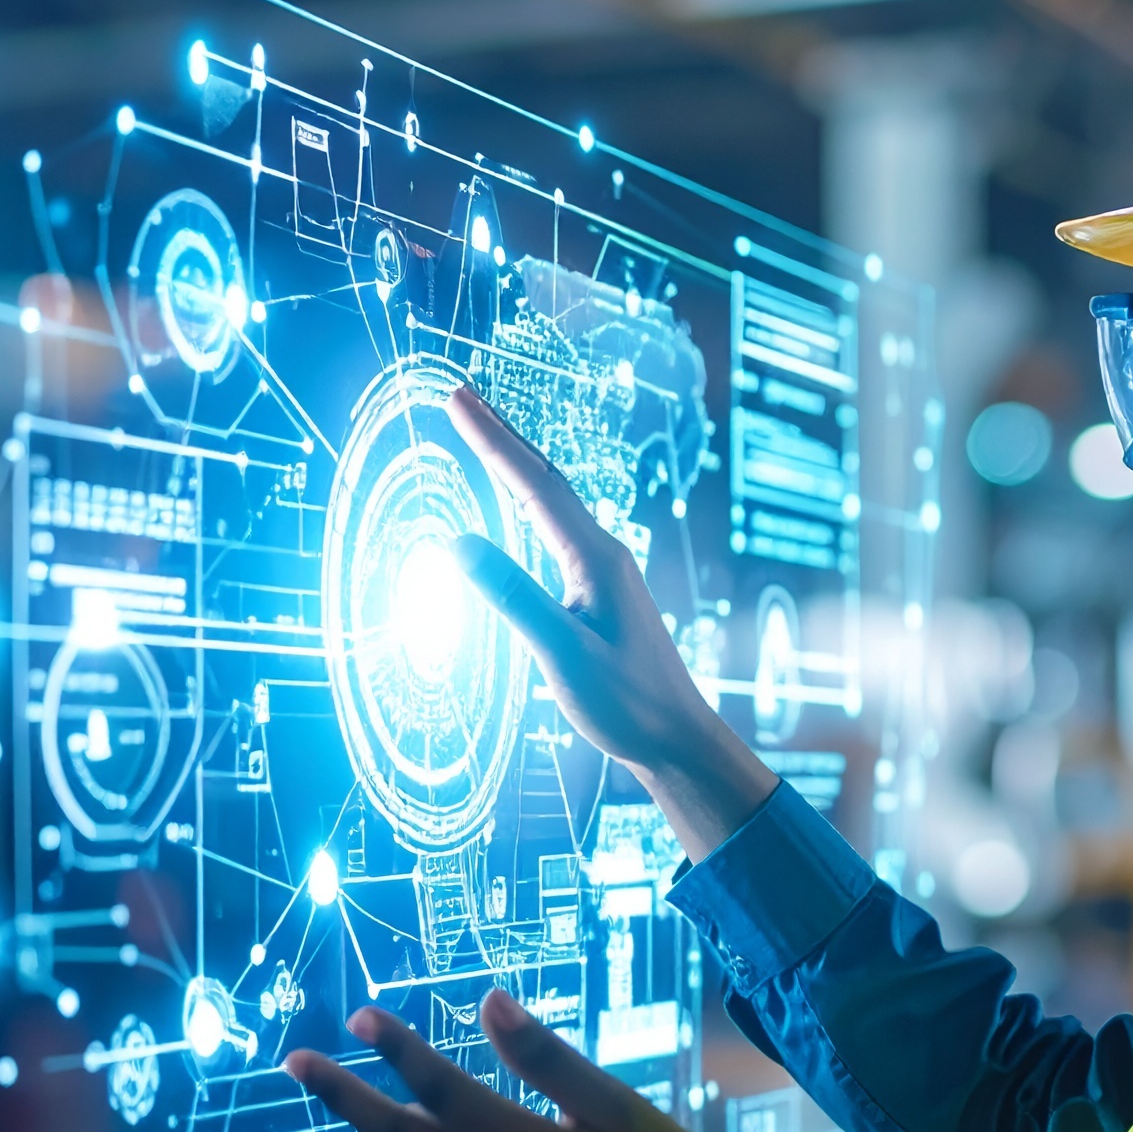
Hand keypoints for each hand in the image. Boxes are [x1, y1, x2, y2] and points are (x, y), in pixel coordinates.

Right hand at [446, 385, 776, 860]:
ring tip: (484, 429)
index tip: (456, 398)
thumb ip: (512, 598)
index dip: (493, 440)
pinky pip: (560, 527)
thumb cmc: (626, 704)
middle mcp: (604, 554)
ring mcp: (607, 570)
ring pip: (556, 500)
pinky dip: (532, 499)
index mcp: (596, 560)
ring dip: (518, 461)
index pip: (537, 485)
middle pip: (548, 479)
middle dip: (502, 434)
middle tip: (460, 394)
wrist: (677, 737)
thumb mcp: (561, 654)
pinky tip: (524, 503)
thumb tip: (459, 543)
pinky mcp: (604, 591)